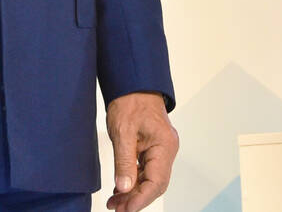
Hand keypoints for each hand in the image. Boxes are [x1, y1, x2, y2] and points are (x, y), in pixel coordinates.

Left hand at [105, 91, 177, 211]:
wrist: (132, 82)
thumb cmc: (130, 100)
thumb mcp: (122, 131)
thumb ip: (124, 162)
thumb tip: (124, 187)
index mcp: (164, 145)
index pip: (157, 182)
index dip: (141, 199)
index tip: (126, 209)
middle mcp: (167, 149)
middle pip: (155, 184)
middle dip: (136, 199)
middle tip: (116, 208)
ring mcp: (161, 149)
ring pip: (150, 179)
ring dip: (133, 192)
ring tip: (114, 202)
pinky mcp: (152, 148)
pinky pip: (146, 170)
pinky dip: (133, 181)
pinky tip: (120, 188)